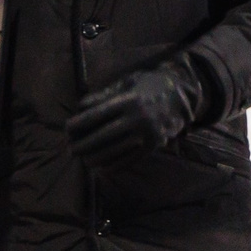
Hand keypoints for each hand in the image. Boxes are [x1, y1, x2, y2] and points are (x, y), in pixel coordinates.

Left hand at [68, 61, 209, 168]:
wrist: (182, 93)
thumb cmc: (149, 85)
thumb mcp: (127, 82)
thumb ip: (105, 95)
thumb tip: (81, 108)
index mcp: (130, 100)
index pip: (97, 115)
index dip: (79, 124)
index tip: (67, 130)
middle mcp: (139, 118)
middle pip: (103, 136)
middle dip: (84, 145)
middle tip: (72, 149)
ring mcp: (148, 133)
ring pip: (116, 150)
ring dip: (97, 158)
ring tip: (84, 160)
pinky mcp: (155, 144)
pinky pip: (132, 159)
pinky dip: (115, 166)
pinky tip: (103, 168)